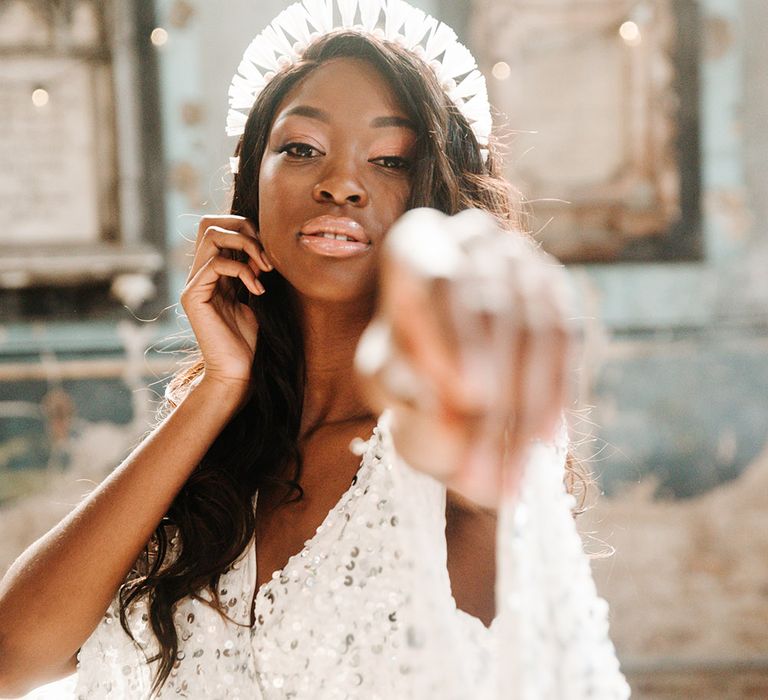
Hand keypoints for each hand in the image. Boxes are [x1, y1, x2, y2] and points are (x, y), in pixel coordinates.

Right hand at [180, 215, 271, 397]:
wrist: (238, 372)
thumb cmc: (250, 341)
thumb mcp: (257, 297)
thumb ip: (255, 271)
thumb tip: (266, 248)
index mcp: (215, 272)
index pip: (222, 228)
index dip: (248, 231)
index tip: (271, 257)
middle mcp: (201, 273)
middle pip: (210, 222)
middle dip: (244, 228)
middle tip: (266, 256)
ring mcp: (194, 283)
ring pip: (211, 235)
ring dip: (246, 245)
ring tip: (265, 269)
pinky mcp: (193, 296)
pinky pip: (214, 263)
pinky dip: (242, 270)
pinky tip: (257, 290)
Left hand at [356, 208, 575, 506]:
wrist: (442, 364)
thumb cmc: (402, 367)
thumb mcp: (384, 380)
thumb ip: (400, 386)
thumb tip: (439, 405)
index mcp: (417, 243)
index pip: (438, 277)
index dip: (453, 336)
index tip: (463, 398)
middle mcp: (474, 237)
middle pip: (493, 310)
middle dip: (490, 394)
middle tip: (478, 465)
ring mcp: (523, 258)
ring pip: (535, 331)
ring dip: (522, 413)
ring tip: (502, 478)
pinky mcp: (557, 289)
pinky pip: (565, 345)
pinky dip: (554, 398)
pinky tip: (544, 444)